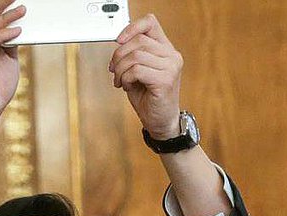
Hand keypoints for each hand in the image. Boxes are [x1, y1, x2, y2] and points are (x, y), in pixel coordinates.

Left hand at [110, 14, 182, 138]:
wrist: (161, 122)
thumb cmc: (150, 97)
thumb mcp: (139, 70)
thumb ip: (133, 54)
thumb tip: (118, 42)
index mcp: (166, 49)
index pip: (150, 23)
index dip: (131, 27)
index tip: (118, 40)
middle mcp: (172, 56)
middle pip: (138, 41)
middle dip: (119, 55)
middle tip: (114, 69)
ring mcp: (171, 67)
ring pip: (136, 55)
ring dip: (121, 69)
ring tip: (121, 80)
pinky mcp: (165, 80)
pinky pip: (136, 70)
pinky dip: (126, 78)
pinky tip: (127, 86)